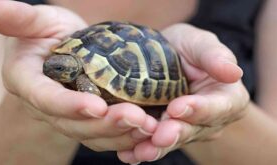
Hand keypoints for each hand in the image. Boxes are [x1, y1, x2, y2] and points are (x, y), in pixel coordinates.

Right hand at [0, 0, 156, 151]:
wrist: (65, 51)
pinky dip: (126, 135)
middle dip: (105, 125)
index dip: (68, 105)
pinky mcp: (87, 120)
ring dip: (121, 134)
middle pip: (73, 123)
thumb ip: (21, 19)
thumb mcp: (39, 22)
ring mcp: (68, 116)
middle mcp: (47, 106)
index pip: (45, 98)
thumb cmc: (49, 34)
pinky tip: (147, 130)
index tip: (96, 106)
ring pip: (92, 134)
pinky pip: (104, 134)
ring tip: (149, 127)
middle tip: (137, 119)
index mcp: (28, 82)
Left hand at [118, 24, 249, 163]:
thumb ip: (216, 57)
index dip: (199, 110)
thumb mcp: (201, 44)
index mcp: (226, 98)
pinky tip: (128, 154)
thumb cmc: (187, 47)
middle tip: (159, 137)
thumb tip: (234, 73)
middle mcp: (209, 120)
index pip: (217, 107)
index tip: (177, 108)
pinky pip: (153, 142)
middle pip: (193, 129)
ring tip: (140, 151)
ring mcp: (186, 128)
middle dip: (174, 134)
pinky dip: (140, 148)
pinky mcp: (164, 131)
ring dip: (155, 147)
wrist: (166, 55)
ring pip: (171, 140)